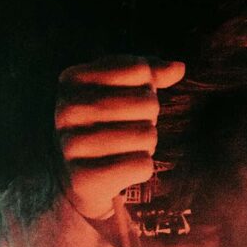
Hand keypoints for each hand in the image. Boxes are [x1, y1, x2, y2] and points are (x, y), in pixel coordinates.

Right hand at [55, 56, 185, 220]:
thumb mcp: (120, 88)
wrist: (76, 176)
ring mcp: (72, 144)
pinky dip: (142, 168)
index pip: (139, 69)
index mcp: (72, 78)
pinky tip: (122, 168)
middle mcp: (67, 109)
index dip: (147, 86)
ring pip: (147, 135)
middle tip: (129, 128)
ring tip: (124, 148)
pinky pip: (143, 165)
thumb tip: (179, 68)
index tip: (127, 99)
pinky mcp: (84, 178)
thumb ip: (150, 72)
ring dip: (146, 144)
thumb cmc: (104, 122)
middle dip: (149, 117)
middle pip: (148, 102)